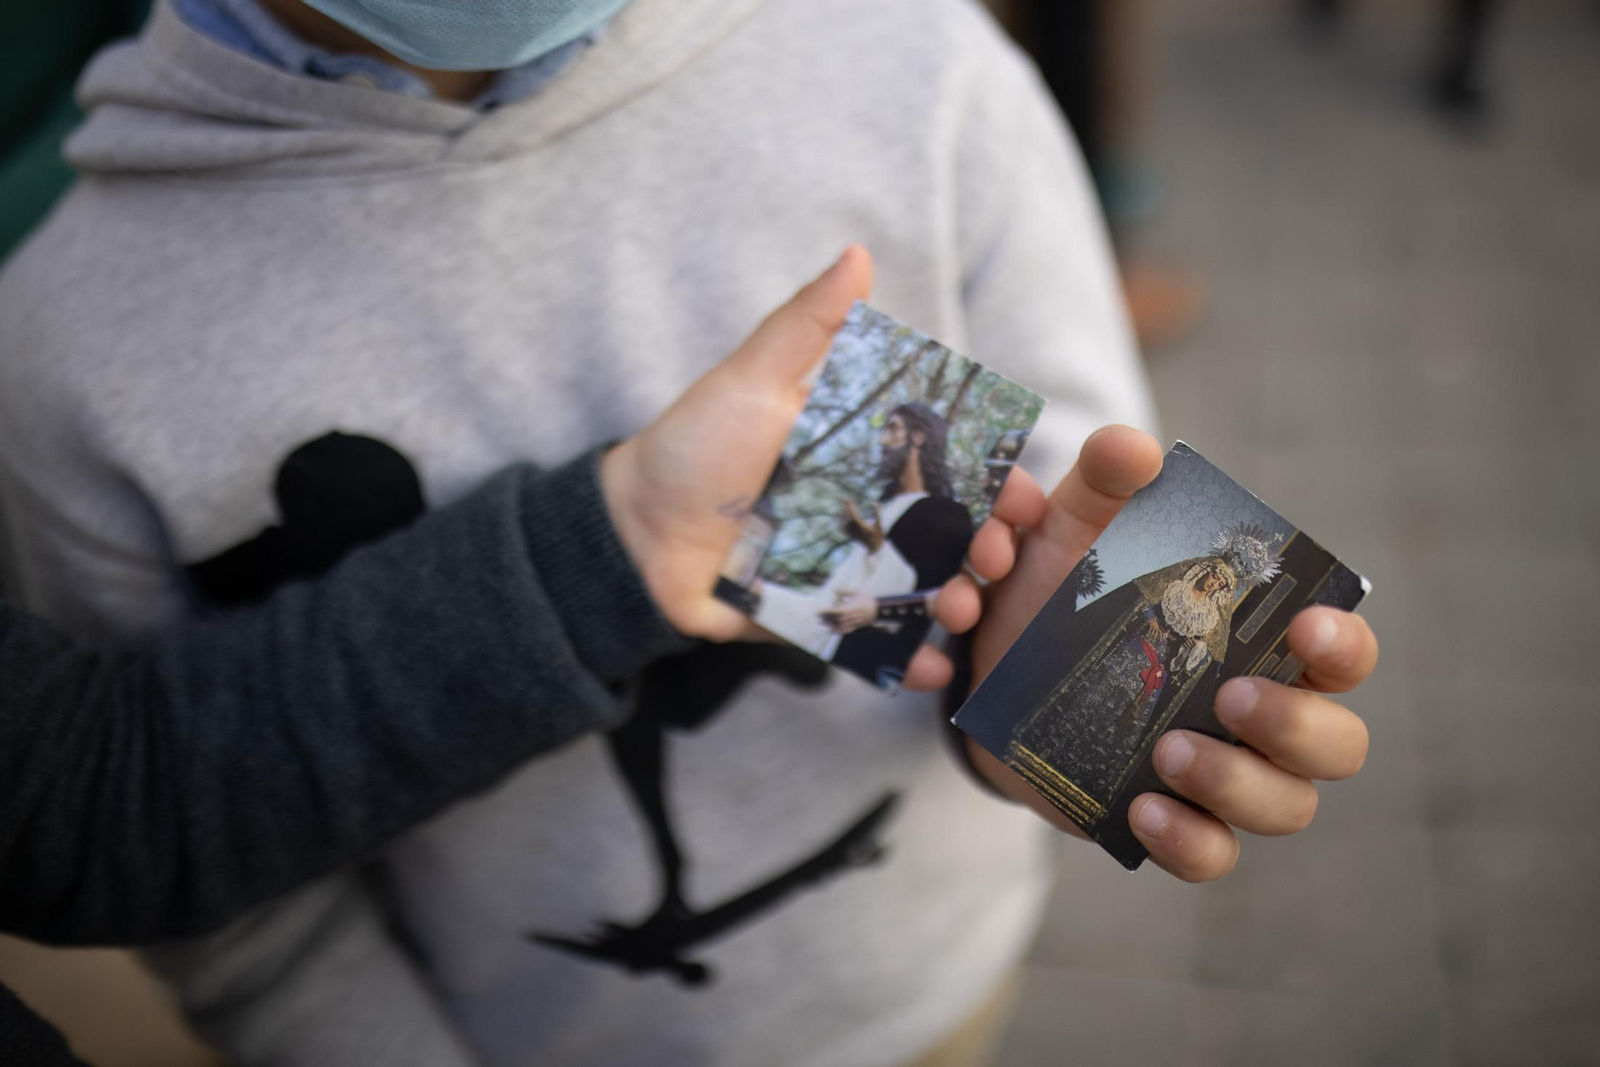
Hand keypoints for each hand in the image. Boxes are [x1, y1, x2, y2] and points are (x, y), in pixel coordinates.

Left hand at [599, 246, 1046, 691]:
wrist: (633, 536)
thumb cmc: (694, 446)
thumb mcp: (753, 380)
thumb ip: (807, 326)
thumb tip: (857, 255)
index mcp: (866, 455)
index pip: (950, 465)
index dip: (994, 481)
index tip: (1026, 500)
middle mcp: (868, 514)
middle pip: (948, 533)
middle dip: (987, 547)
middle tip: (999, 560)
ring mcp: (848, 571)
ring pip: (920, 590)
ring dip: (956, 604)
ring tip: (966, 612)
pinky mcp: (821, 620)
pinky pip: (872, 643)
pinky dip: (906, 662)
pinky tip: (935, 673)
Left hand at [823, 591, 877, 633]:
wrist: (879, 608)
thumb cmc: (868, 598)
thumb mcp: (857, 592)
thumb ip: (845, 591)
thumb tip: (834, 589)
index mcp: (853, 607)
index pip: (837, 611)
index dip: (827, 612)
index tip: (820, 611)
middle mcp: (853, 616)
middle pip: (837, 619)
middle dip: (826, 618)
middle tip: (818, 616)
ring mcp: (855, 622)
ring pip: (840, 625)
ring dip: (830, 624)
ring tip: (822, 622)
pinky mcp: (857, 626)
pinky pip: (846, 630)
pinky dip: (838, 631)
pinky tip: (832, 631)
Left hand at [843, 501, 885, 552]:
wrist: (875, 548)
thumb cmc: (878, 536)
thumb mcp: (879, 524)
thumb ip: (877, 514)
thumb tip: (875, 503)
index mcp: (862, 526)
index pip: (853, 514)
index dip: (850, 507)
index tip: (848, 499)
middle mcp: (856, 530)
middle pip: (848, 517)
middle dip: (846, 508)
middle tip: (845, 499)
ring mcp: (852, 534)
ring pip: (844, 523)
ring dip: (843, 514)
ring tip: (844, 507)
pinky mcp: (851, 537)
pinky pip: (843, 530)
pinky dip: (841, 524)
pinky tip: (839, 519)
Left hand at [962, 426, 1377, 880]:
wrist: (991, 668)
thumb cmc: (1061, 590)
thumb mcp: (1073, 528)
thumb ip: (1103, 481)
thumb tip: (1133, 450)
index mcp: (1263, 640)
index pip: (1344, 650)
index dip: (1344, 644)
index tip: (1304, 626)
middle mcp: (1263, 713)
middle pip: (1338, 743)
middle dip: (1296, 724)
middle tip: (1227, 695)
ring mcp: (1223, 775)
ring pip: (1286, 807)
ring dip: (1237, 784)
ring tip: (1167, 750)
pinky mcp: (1172, 822)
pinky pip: (1211, 856)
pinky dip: (1189, 841)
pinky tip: (1142, 809)